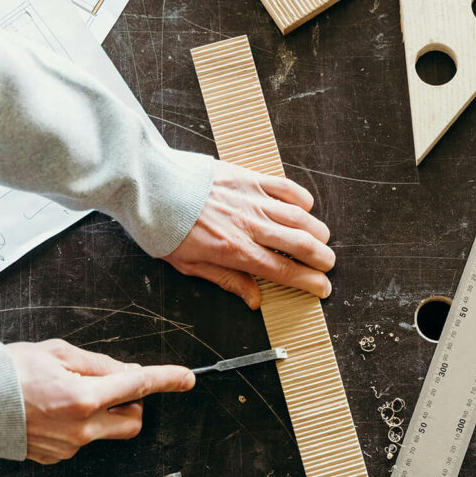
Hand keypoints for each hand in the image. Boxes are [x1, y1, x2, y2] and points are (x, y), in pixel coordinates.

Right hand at [7, 340, 194, 463]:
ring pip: (107, 431)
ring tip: (67, 395)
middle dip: (132, 404)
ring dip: (102, 413)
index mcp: (84, 398)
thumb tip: (128, 372)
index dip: (167, 380)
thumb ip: (100, 364)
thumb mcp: (57, 353)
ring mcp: (69, 447)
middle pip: (133, 421)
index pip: (138, 387)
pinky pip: (83, 439)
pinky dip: (80, 424)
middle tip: (112, 387)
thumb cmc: (5, 374)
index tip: (186, 378)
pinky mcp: (56, 457)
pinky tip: (53, 411)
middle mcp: (81, 428)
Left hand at [164, 161, 334, 308]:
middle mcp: (249, 225)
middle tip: (328, 264)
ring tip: (322, 239)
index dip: (309, 281)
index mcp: (235, 251)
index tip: (323, 288)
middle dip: (322, 257)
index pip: (284, 270)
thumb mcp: (189, 264)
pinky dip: (301, 198)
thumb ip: (227, 280)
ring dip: (317, 230)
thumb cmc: (162, 226)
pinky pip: (285, 187)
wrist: (148, 185)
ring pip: (299, 216)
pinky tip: (305, 207)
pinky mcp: (247, 177)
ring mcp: (251, 199)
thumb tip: (255, 299)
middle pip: (300, 244)